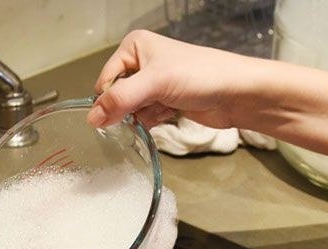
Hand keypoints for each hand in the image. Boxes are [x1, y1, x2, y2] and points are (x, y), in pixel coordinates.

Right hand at [87, 30, 252, 128]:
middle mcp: (141, 63)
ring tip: (162, 111)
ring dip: (142, 118)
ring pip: (130, 111)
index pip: (105, 81)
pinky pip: (145, 118)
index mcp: (134, 47)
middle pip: (116, 97)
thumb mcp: (154, 83)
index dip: (109, 101)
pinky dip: (152, 122)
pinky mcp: (164, 102)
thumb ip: (120, 100)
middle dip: (127, 110)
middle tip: (144, 112)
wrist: (236, 93)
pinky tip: (168, 116)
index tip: (119, 115)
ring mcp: (154, 84)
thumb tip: (91, 119)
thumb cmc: (199, 76)